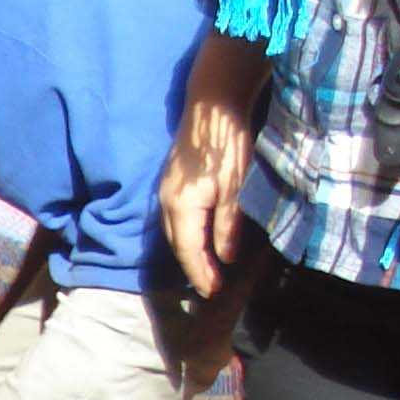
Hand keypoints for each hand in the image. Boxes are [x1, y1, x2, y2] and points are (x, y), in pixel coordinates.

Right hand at [161, 32, 267, 299]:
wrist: (212, 106)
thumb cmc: (226, 145)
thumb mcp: (234, 188)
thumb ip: (227, 224)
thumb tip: (226, 257)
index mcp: (182, 207)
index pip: (189, 250)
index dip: (201, 273)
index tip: (213, 292)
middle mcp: (167, 204)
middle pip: (178, 245)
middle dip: (193, 267)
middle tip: (210, 286)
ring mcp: (166, 193)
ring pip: (175, 233)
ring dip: (188, 252)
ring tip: (205, 267)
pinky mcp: (171, 184)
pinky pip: (176, 220)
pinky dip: (187, 235)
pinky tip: (199, 239)